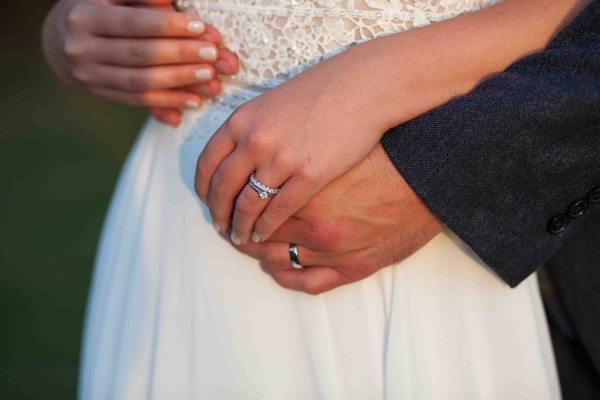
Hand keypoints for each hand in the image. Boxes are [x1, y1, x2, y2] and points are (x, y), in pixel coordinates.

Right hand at [42, 0, 238, 125]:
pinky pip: (138, 100)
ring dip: (179, 80)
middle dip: (181, 55)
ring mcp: (89, 75)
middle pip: (140, 54)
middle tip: (213, 54)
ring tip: (210, 77)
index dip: (168, 25)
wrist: (59, 38)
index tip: (201, 27)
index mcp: (84, 15)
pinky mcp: (100, 93)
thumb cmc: (97, 7)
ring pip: (140, 82)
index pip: (133, 23)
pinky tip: (194, 100)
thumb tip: (173, 1)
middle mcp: (81, 47)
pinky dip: (168, 101)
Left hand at [195, 46, 391, 245]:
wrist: (361, 87)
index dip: (203, 189)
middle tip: (219, 226)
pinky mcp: (309, 175)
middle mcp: (254, 140)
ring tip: (240, 237)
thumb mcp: (272, 103)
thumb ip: (250, 129)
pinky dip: (266, 227)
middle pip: (223, 188)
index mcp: (241, 120)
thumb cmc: (321, 92)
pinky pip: (278, 210)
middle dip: (218, 212)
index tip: (207, 201)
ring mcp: (281, 159)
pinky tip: (264, 234)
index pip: (207, 163)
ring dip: (240, 225)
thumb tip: (236, 156)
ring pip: (247, 204)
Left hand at [227, 145, 442, 293]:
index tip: (227, 199)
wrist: (432, 175)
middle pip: (256, 233)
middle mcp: (315, 225)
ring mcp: (333, 250)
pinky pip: (306, 282)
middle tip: (229, 224)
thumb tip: (263, 159)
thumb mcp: (333, 148)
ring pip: (275, 259)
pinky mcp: (354, 267)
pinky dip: (284, 276)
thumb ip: (297, 158)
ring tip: (248, 244)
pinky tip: (273, 267)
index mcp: (305, 189)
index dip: (233, 202)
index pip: (250, 202)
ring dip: (257, 253)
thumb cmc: (386, 154)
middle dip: (239, 228)